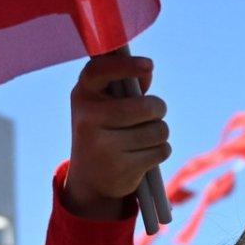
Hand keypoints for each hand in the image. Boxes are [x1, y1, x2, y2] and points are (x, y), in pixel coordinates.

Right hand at [62, 52, 167, 218]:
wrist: (90, 179)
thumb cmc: (105, 130)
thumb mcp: (105, 104)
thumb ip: (125, 84)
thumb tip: (146, 70)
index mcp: (82, 96)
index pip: (99, 71)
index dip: (126, 65)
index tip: (149, 64)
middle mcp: (88, 119)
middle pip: (147, 106)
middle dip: (158, 109)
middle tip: (152, 113)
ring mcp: (103, 145)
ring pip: (159, 130)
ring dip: (159, 133)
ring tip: (142, 137)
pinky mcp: (120, 168)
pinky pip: (162, 150)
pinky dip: (159, 151)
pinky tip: (142, 155)